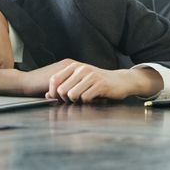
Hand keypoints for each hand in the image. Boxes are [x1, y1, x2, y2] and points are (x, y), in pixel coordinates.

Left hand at [47, 60, 162, 102]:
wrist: (121, 80)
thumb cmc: (98, 82)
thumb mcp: (79, 80)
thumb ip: (64, 86)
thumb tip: (47, 95)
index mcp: (74, 66)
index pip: (54, 80)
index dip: (53, 92)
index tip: (58, 99)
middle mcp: (81, 69)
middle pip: (61, 90)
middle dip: (65, 99)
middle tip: (75, 100)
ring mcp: (91, 76)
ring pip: (72, 95)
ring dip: (76, 101)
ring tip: (84, 99)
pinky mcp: (100, 84)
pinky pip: (85, 98)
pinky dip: (88, 102)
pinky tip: (94, 99)